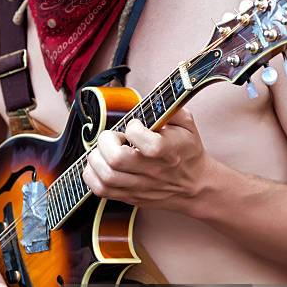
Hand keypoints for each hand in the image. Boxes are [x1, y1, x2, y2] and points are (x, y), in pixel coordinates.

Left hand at [83, 108, 214, 210]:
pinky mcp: (129, 197)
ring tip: (104, 151)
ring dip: (96, 158)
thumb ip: (171, 106)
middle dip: (106, 142)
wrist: (194, 187)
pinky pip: (101, 190)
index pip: (145, 141)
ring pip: (106, 176)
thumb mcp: (187, 126)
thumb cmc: (187, 153)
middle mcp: (153, 172)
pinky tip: (99, 165)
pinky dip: (92, 176)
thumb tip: (156, 89)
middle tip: (112, 138)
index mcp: (168, 152)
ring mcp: (139, 187)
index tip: (134, 125)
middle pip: (117, 159)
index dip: (132, 128)